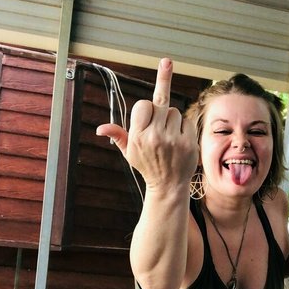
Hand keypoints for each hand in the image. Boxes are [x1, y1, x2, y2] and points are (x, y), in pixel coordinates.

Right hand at [96, 58, 197, 191]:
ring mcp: (173, 139)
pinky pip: (187, 121)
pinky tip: (179, 141)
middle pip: (160, 102)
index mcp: (138, 137)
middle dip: (160, 110)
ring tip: (168, 136)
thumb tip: (101, 128)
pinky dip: (184, 128)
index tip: (147, 115)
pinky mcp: (188, 143)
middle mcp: (154, 136)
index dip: (145, 108)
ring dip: (172, 120)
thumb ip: (117, 136)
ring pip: (175, 111)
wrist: (168, 186)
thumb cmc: (148, 165)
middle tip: (160, 120)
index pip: (143, 104)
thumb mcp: (129, 152)